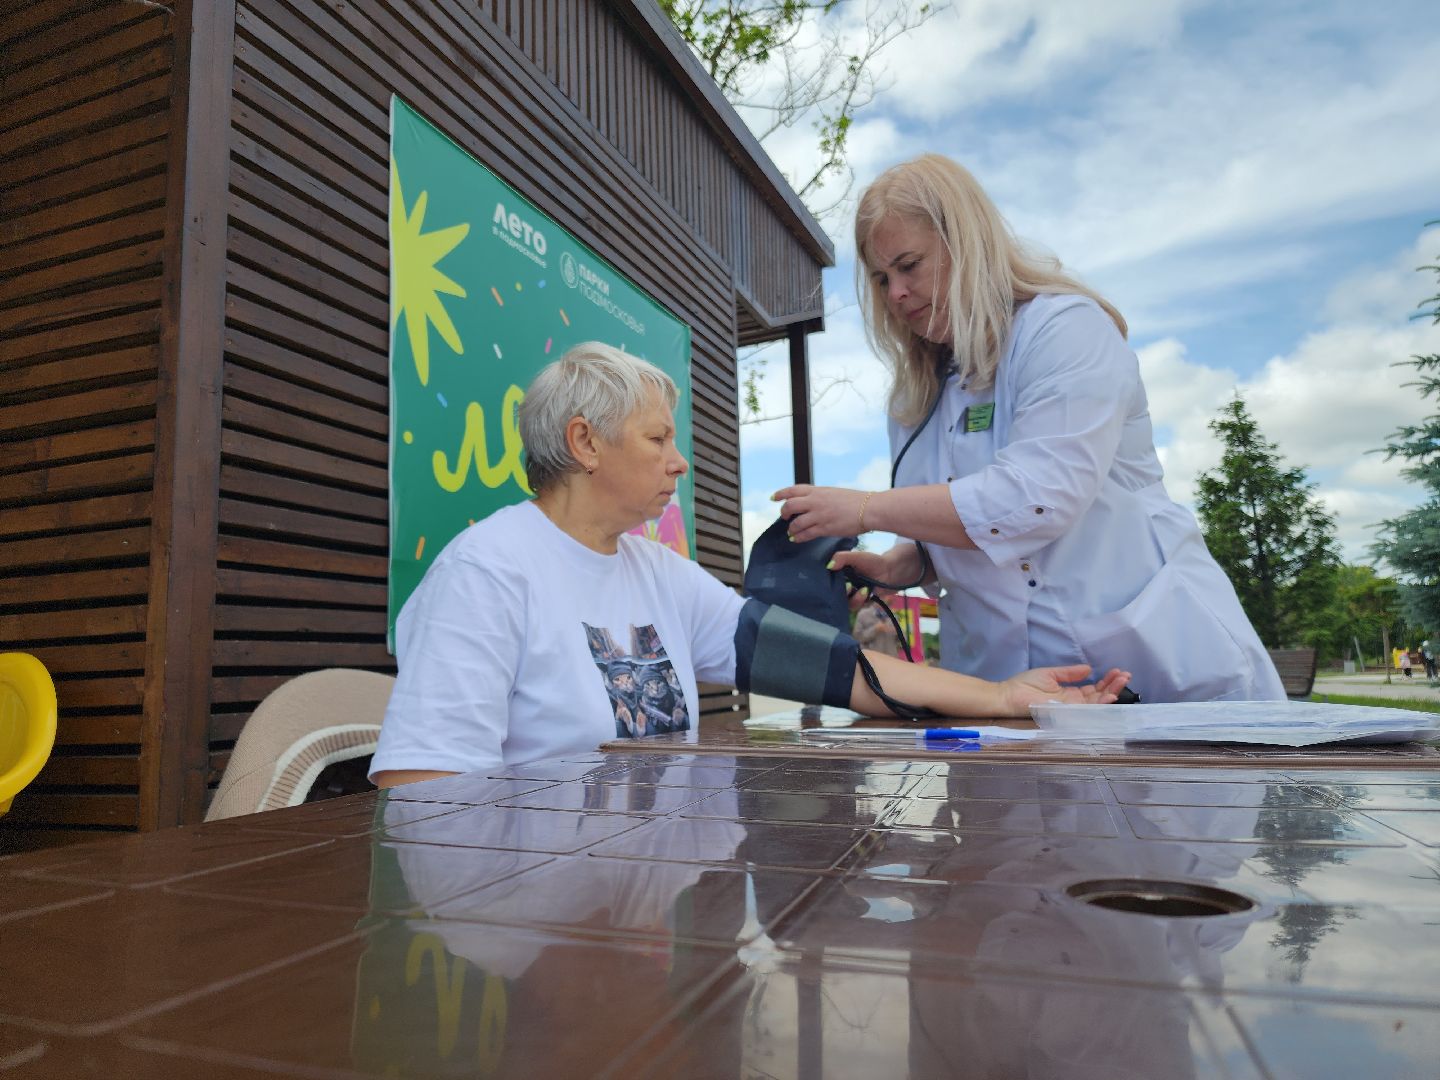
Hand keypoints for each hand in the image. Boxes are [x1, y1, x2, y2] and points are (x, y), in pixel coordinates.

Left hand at [772, 484, 870, 542]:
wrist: (869, 509)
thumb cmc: (856, 501)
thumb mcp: (835, 493)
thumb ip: (821, 497)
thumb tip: (812, 503)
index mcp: (819, 491)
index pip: (793, 489)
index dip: (781, 494)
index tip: (773, 498)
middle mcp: (816, 501)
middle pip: (790, 505)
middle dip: (784, 512)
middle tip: (784, 518)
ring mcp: (819, 515)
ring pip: (795, 522)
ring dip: (791, 529)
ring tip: (791, 532)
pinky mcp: (824, 528)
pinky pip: (805, 534)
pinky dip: (798, 537)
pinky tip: (796, 539)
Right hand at [830, 545, 924, 602]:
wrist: (891, 571)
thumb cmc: (872, 562)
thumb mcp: (856, 556)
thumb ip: (841, 557)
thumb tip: (829, 566)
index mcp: (839, 575)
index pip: (827, 582)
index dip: (827, 583)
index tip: (831, 581)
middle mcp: (843, 586)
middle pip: (834, 595)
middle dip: (840, 593)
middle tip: (849, 586)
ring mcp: (852, 595)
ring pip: (846, 603)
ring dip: (853, 598)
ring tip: (863, 590)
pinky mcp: (861, 603)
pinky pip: (857, 606)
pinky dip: (861, 600)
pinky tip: (867, 592)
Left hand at [996, 665, 1131, 714]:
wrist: (1008, 695)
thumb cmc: (1025, 685)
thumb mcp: (1051, 674)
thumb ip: (1070, 673)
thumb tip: (1089, 668)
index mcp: (1070, 694)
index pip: (1094, 689)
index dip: (1106, 681)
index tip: (1117, 671)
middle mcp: (1074, 704)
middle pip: (1099, 697)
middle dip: (1114, 686)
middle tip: (1126, 675)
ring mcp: (1071, 710)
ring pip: (1097, 704)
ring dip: (1112, 693)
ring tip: (1123, 681)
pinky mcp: (1066, 714)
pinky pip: (1086, 711)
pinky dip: (1099, 704)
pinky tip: (1110, 696)